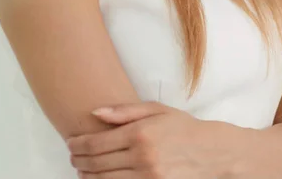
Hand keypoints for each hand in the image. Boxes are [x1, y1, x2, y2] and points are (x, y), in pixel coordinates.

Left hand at [67, 101, 238, 177]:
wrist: (210, 152)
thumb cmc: (182, 127)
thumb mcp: (156, 110)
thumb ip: (125, 111)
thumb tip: (95, 113)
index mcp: (141, 134)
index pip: (97, 143)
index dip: (78, 144)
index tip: (71, 142)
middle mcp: (142, 158)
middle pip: (96, 163)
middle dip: (78, 159)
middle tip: (72, 155)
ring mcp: (147, 177)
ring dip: (87, 175)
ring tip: (81, 168)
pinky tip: (99, 178)